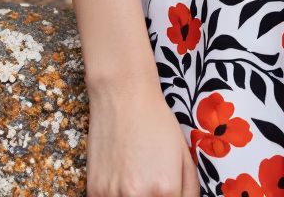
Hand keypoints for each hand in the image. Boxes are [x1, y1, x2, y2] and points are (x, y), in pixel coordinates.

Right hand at [86, 76, 199, 196]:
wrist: (123, 96)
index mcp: (166, 189)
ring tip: (136, 179)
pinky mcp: (93, 191)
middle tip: (151, 181)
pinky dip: (116, 196)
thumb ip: (189, 189)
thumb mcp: (184, 155)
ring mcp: (112, 196)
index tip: (167, 191)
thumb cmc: (156, 122)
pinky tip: (121, 180)